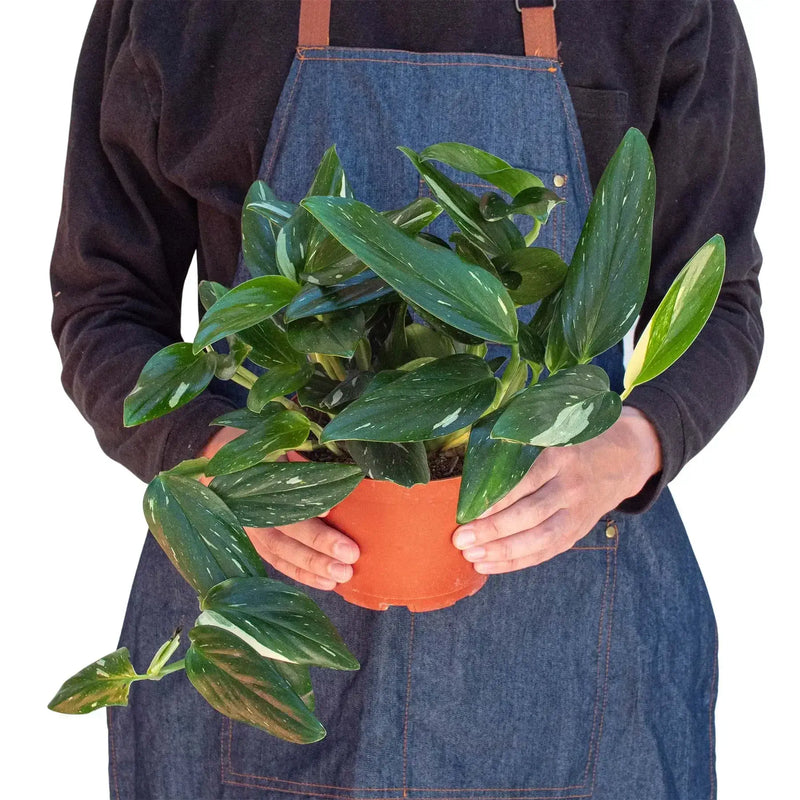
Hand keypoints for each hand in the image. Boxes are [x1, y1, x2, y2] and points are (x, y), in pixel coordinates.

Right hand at [197, 427, 359, 590]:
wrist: (217, 456)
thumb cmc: (254, 444)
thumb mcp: (269, 439)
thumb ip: (296, 454)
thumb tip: (337, 463)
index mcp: (248, 476)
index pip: (277, 493)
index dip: (302, 504)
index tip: (330, 511)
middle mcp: (245, 506)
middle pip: (282, 528)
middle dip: (317, 544)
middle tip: (350, 555)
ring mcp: (247, 527)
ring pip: (280, 551)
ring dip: (312, 566)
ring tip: (341, 576)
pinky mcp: (252, 541)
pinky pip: (277, 561)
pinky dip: (301, 574)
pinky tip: (326, 583)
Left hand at [451, 406, 661, 572]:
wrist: (626, 457)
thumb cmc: (576, 441)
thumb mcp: (554, 433)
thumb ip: (522, 446)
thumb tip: (473, 464)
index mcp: (561, 456)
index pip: (525, 481)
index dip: (497, 500)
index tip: (468, 511)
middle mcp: (571, 486)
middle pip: (530, 514)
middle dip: (493, 530)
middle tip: (460, 539)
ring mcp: (577, 512)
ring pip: (539, 538)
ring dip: (502, 551)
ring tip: (471, 556)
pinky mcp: (578, 531)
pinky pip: (546, 552)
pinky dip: (516, 562)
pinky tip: (490, 565)